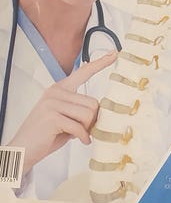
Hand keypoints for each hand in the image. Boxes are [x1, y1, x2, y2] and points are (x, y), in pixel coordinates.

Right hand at [8, 52, 116, 174]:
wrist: (23, 149)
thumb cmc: (48, 134)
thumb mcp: (66, 117)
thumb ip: (80, 108)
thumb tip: (102, 109)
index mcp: (60, 88)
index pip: (83, 72)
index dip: (100, 63)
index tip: (114, 53)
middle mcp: (56, 92)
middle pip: (93, 103)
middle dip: (92, 121)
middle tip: (84, 130)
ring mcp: (52, 103)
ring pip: (89, 114)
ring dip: (87, 129)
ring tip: (78, 134)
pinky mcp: (52, 116)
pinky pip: (79, 127)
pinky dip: (83, 137)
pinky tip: (80, 140)